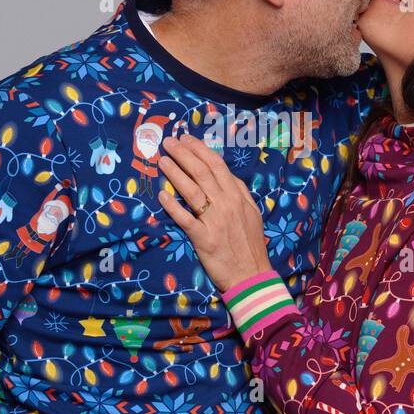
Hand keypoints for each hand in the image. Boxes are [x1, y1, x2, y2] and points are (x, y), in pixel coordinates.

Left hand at [156, 134, 272, 292]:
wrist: (251, 275)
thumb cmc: (250, 244)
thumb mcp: (252, 213)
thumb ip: (240, 192)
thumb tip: (228, 175)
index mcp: (237, 196)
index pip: (216, 165)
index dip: (199, 149)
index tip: (185, 138)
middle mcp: (226, 204)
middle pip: (201, 172)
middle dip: (183, 154)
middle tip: (168, 142)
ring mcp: (214, 221)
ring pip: (191, 191)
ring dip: (175, 173)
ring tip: (162, 161)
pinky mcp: (203, 238)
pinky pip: (185, 219)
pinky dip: (172, 206)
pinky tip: (161, 196)